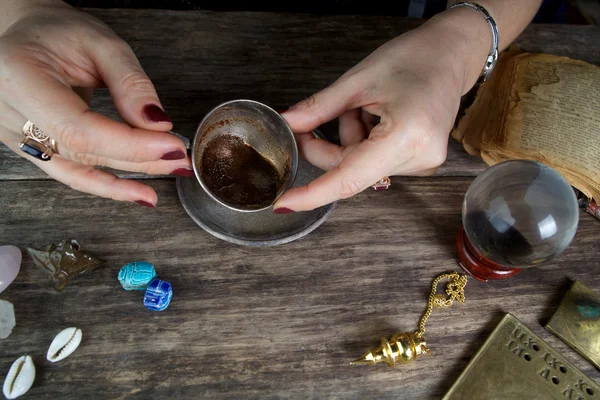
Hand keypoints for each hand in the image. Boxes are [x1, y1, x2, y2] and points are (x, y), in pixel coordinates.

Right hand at [0, 1, 189, 207]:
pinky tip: (140, 194)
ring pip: (79, 169)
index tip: (170, 144)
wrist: (26, 37)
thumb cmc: (57, 32)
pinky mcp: (31, 149)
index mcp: (18, 79)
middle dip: (139, 158)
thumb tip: (157, 124)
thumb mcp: (100, 43)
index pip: (78, 128)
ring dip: (130, 176)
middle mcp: (9, 114)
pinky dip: (108, 185)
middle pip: (82, 151)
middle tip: (180, 156)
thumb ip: (129, 82)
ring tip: (170, 169)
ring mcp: (15, 136)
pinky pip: (72, 175)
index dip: (129, 143)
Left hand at [275, 11, 488, 211]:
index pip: (348, 179)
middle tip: (313, 118)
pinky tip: (377, 116)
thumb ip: (319, 109)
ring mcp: (424, 164)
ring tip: (366, 105)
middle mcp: (419, 158)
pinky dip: (364, 142)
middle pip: (350, 171)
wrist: (452, 54)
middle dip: (326, 148)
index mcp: (406, 136)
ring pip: (360, 167)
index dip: (312, 194)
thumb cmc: (412, 58)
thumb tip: (287, 125)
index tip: (283, 203)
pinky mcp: (422, 162)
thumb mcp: (358, 80)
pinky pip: (375, 162)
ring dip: (349, 140)